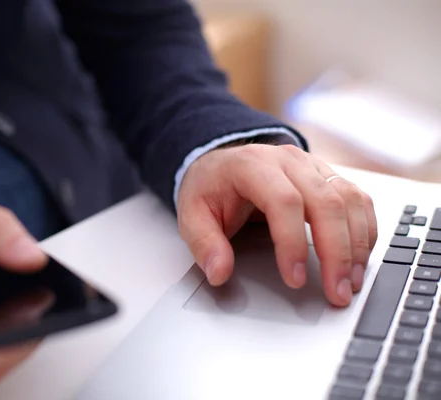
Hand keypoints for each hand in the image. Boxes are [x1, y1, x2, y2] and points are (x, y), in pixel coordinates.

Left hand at [177, 144, 376, 306]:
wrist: (221, 164)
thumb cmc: (210, 188)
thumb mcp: (192, 215)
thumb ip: (204, 244)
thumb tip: (219, 273)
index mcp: (252, 166)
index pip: (284, 201)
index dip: (293, 242)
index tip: (295, 278)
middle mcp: (288, 161)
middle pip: (326, 201)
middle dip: (336, 252)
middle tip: (336, 291)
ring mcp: (312, 166)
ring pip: (348, 199)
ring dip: (356, 244)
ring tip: (351, 282)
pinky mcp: (327, 177)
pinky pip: (357, 199)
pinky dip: (364, 230)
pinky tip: (359, 258)